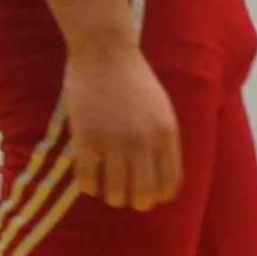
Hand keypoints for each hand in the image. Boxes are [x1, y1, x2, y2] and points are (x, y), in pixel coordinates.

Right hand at [63, 44, 181, 210]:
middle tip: (128, 201)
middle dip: (137, 203)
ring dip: (113, 198)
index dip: (161, 196)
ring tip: (109, 194)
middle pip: (144, 193)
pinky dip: (89, 186)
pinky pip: (87, 178)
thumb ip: (163, 140)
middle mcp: (143, 142)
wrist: (106, 53)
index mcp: (166, 134)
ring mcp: (113, 141)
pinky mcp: (86, 139)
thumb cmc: (135, 80)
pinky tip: (89, 184)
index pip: (170, 182)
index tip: (152, 199)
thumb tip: (163, 177)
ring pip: (115, 191)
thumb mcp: (162, 109)